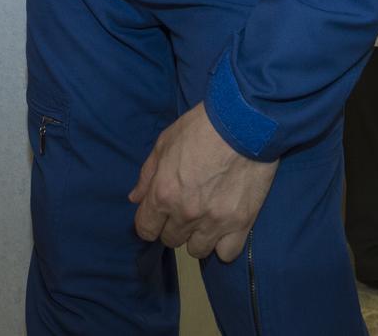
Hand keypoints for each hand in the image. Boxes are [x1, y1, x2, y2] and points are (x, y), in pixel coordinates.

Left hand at [128, 103, 277, 261]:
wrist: (243, 123)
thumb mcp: (164, 142)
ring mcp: (214, 222)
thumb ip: (147, 174)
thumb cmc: (199, 128)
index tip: (158, 214)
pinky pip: (225, 254)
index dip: (149, 222)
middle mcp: (185, 214)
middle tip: (185, 207)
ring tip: (205, 217)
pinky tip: (224, 227)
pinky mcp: (240, 224)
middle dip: (173, 225)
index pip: (145, 229)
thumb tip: (135, 199)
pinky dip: (223, 244)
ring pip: (196, 251)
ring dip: (197, 236)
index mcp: (163, 193)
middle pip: (170, 240)